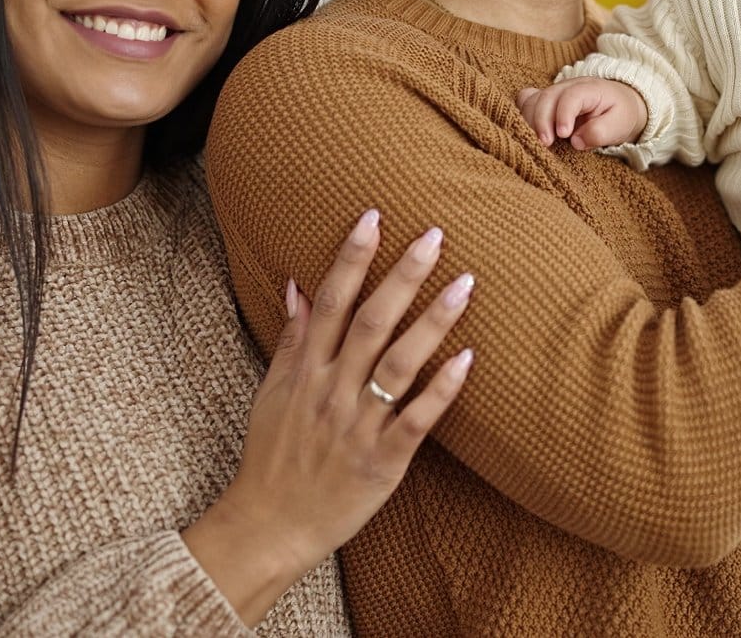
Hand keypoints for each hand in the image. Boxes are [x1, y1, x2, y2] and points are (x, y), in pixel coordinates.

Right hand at [183, 211, 474, 623]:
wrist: (270, 525)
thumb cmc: (273, 455)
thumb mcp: (272, 392)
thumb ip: (292, 339)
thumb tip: (298, 284)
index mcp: (305, 370)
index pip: (331, 301)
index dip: (352, 257)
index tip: (373, 216)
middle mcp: (331, 390)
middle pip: (371, 322)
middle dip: (402, 275)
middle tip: (435, 234)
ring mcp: (358, 425)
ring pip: (399, 364)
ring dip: (433, 321)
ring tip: (466, 283)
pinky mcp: (383, 460)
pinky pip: (417, 419)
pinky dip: (442, 388)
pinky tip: (469, 358)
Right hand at [516, 78, 647, 151]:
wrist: (618, 104)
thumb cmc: (619, 114)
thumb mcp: (620, 124)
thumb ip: (601, 132)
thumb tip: (576, 141)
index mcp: (590, 89)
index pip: (572, 96)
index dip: (564, 114)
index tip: (564, 135)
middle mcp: (568, 86)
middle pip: (547, 96)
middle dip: (542, 120)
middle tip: (545, 144)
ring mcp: (554, 92)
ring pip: (533, 99)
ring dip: (530, 120)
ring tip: (536, 142)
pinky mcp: (545, 101)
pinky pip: (526, 101)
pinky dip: (523, 115)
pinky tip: (527, 131)